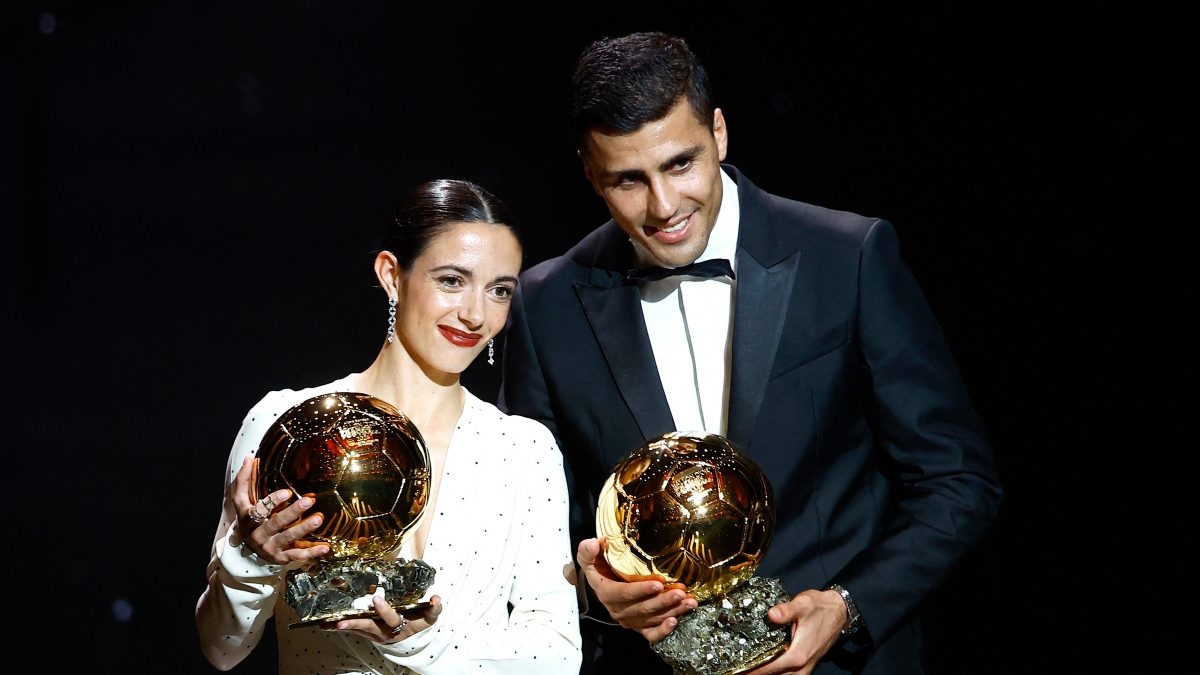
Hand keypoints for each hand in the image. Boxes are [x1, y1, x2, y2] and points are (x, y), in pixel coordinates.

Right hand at [233, 456, 330, 564]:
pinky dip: (311, 552)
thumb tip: (249, 457)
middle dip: (292, 512)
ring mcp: (269, 547)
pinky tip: (324, 548)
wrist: (246, 551)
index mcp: (248, 519)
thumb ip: (245, 481)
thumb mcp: (244, 502)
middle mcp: (257, 534)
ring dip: (304, 528)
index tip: (288, 492)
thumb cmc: (250, 519)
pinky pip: (297, 555)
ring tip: (318, 518)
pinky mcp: (280, 557)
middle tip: (309, 500)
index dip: (272, 501)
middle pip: (275, 523)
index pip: (257, 510)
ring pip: (287, 538)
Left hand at [325, 595, 442, 643]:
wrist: (415, 642)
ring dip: (343, 627)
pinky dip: (339, 628)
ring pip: (357, 629)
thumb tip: (436, 598)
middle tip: (341, 621)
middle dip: (355, 624)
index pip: (391, 618)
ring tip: (327, 623)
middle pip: (368, 627)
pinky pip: (353, 630)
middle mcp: (385, 632)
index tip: (376, 599)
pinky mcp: (368, 633)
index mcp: (399, 625)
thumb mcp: (430, 618)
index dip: (384, 611)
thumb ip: (434, 609)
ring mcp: (374, 634)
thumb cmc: (420, 624)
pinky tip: (326, 625)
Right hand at [576, 538, 696, 641]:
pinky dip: (663, 631)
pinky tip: (676, 621)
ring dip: (672, 611)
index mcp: (606, 593)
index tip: (659, 583)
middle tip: (681, 592)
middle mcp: (618, 610)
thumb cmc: (599, 567)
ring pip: (652, 619)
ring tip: (689, 602)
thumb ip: (588, 550)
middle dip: (663, 601)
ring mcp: (630, 620)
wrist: (602, 583)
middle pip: (643, 608)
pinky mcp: (639, 626)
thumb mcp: (589, 557)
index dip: (641, 590)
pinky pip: (651, 634)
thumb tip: (595, 542)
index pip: (624, 594)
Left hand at [744, 589, 846, 673]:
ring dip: (766, 674)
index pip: (770, 668)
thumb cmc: (820, 608)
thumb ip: (786, 610)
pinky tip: (764, 666)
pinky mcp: (806, 665)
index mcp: (798, 654)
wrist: (839, 612)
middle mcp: (802, 665)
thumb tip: (771, 615)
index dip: (752, 670)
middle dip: (756, 674)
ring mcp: (805, 667)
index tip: (737, 668)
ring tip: (748, 668)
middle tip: (738, 668)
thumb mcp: (803, 604)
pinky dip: (776, 673)